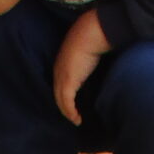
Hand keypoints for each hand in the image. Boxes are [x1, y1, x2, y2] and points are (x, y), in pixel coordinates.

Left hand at [53, 8, 111, 124]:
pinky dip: (71, 113)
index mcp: (62, 62)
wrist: (91, 32)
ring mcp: (62, 77)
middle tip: (73, 116)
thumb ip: (88, 58)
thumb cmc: (93, 38)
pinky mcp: (68, 83)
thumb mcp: (88, 50)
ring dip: (68, 113)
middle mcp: (58, 70)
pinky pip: (66, 103)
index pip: (60, 83)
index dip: (64, 94)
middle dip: (64, 106)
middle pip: (57, 93)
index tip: (72, 104)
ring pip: (60, 101)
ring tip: (76, 120)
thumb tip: (96, 63)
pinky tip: (78, 120)